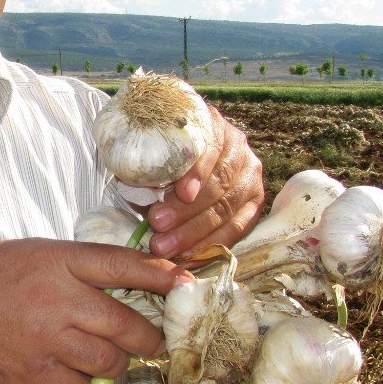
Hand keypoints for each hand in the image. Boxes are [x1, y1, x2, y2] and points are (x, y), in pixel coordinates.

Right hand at [0, 239, 192, 383]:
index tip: (187, 285)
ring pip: (110, 362)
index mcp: (61, 261)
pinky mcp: (34, 372)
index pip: (124, 266)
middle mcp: (59, 300)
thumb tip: (137, 271)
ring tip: (117, 357)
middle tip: (155, 340)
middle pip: (126, 324)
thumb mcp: (41, 251)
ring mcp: (47, 340)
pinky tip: (86, 374)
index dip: (163, 277)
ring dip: (122, 363)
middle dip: (150, 336)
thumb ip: (84, 262)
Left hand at [145, 106, 263, 257]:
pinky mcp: (253, 206)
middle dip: (188, 210)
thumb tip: (130, 180)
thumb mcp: (152, 152)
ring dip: (195, 233)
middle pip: (220, 183)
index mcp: (213, 125)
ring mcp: (250, 177)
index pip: (212, 148)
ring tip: (164, 247)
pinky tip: (187, 258)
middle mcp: (238, 148)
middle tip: (157, 224)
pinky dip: (210, 245)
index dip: (198, 172)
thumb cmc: (160, 156)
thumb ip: (147, 162)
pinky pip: (236, 230)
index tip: (181, 193)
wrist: (178, 166)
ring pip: (227, 210)